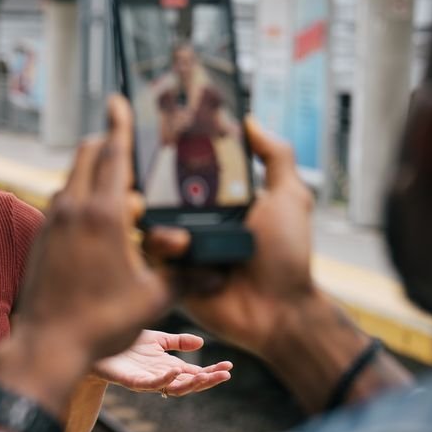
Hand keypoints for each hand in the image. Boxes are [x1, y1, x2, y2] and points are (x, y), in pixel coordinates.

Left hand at [0, 95, 170, 414]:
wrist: (47, 347)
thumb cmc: (102, 323)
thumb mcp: (154, 299)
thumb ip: (185, 276)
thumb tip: (215, 270)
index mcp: (104, 214)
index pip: (113, 153)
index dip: (120, 124)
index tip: (118, 99)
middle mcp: (73, 209)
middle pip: (88, 156)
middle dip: (108, 144)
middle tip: (129, 151)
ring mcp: (53, 223)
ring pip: (74, 180)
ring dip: (95, 176)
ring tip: (122, 197)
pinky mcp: (43, 239)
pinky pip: (63, 204)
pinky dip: (81, 200)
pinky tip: (97, 224)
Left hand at [89, 329, 232, 396]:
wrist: (93, 343)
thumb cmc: (124, 344)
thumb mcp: (156, 339)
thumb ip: (177, 342)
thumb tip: (202, 344)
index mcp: (168, 367)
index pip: (195, 373)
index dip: (212, 371)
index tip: (229, 366)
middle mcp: (159, 376)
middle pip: (189, 385)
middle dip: (208, 381)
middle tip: (225, 374)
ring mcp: (145, 380)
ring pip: (172, 389)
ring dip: (190, 384)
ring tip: (206, 375)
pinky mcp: (130, 381)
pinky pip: (149, 385)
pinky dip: (163, 380)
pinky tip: (174, 371)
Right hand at [144, 116, 316, 361]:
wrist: (280, 311)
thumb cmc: (287, 256)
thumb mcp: (290, 196)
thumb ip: (275, 156)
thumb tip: (250, 120)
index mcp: (219, 200)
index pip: (186, 169)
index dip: (170, 151)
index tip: (155, 131)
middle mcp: (196, 221)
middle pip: (157, 193)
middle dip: (145, 181)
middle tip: (141, 173)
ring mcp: (181, 249)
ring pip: (146, 221)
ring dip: (153, 217)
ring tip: (172, 223)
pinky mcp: (170, 276)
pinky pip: (150, 257)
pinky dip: (161, 247)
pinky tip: (180, 246)